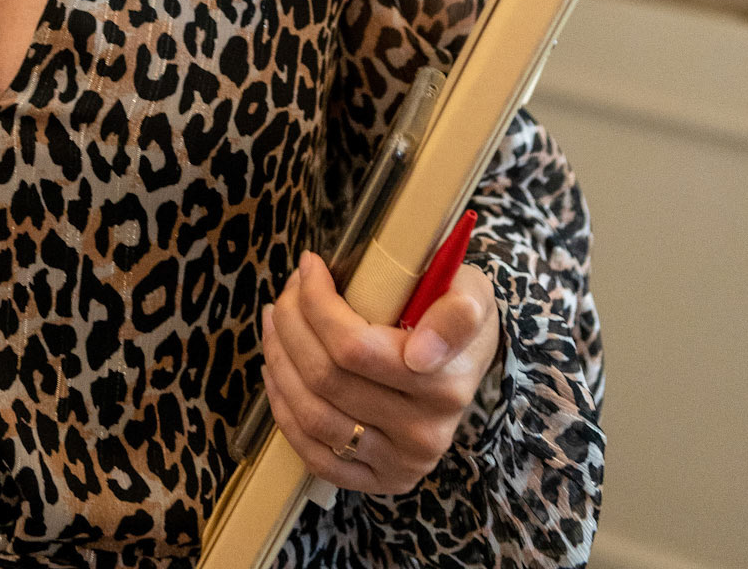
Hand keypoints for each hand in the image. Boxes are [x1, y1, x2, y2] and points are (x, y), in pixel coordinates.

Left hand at [260, 251, 500, 497]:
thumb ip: (457, 314)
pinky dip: (285, 413)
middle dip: (292, 324)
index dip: (317, 304)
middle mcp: (423, 434)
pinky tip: (277, 374)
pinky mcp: (378, 481)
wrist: (469, 363)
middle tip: (288, 290)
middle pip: (326, 378)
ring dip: (279, 362)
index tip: (309, 266)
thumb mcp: (472, 295)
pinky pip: (316, 457)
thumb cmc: (456, 315)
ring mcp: (399, 463)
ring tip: (274, 322)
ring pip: (313, 416)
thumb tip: (419, 354)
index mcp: (443, 385)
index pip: (353, 348)